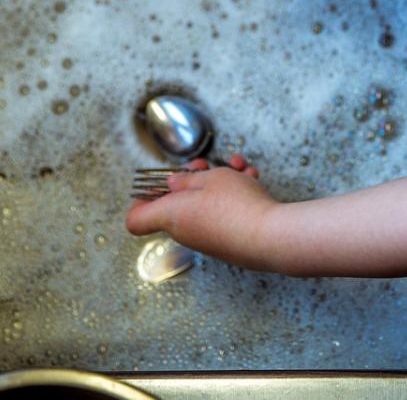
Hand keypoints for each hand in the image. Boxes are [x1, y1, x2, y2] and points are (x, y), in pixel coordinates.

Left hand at [125, 155, 278, 271]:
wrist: (270, 236)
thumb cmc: (236, 206)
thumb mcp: (209, 178)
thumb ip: (187, 179)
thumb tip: (173, 185)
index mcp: (171, 216)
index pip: (136, 220)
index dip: (140, 201)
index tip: (153, 184)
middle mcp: (186, 231)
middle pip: (176, 204)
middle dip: (192, 179)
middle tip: (205, 165)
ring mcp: (208, 239)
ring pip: (206, 204)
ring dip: (221, 182)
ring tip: (238, 167)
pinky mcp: (229, 242)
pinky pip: (224, 214)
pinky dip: (236, 196)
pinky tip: (251, 179)